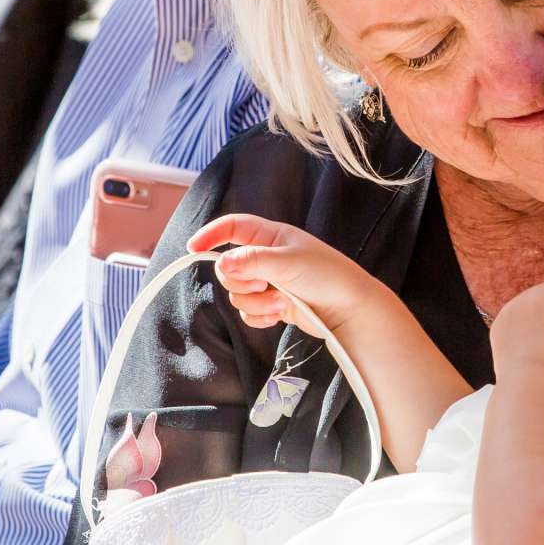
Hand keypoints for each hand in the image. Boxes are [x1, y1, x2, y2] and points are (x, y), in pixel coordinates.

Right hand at [190, 213, 386, 338]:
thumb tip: (221, 262)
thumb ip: (253, 261)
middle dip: (242, 282)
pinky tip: (279, 315)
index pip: (233, 227)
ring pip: (237, 294)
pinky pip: (247, 313)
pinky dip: (259, 317)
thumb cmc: (327, 276)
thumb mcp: (289, 263)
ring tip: (281, 302)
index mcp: (270, 237)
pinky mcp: (271, 305)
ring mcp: (268, 283)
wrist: (349, 311)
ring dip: (256, 303)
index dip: (211, 235)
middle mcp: (266, 258)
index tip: (194, 249)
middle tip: (264, 284)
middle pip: (228, 268)